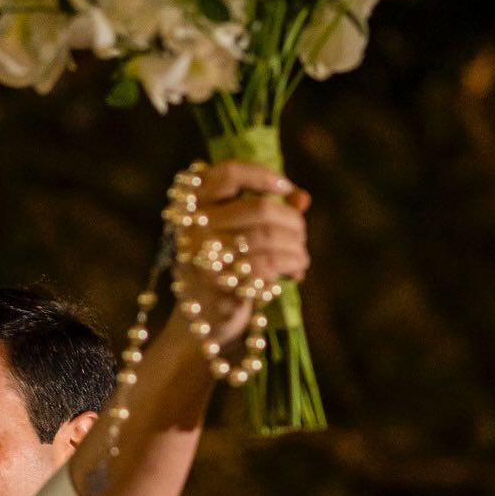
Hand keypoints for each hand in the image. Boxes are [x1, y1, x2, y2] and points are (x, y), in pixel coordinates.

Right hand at [172, 161, 309, 348]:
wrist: (202, 321)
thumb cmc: (225, 270)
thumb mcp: (239, 235)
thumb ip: (268, 211)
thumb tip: (302, 197)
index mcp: (192, 207)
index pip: (229, 174)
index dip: (262, 175)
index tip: (287, 187)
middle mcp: (193, 227)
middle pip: (258, 208)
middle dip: (291, 221)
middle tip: (301, 235)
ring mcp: (203, 256)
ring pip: (268, 237)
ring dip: (296, 247)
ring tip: (301, 258)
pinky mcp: (219, 284)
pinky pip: (268, 266)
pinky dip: (291, 266)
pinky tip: (295, 273)